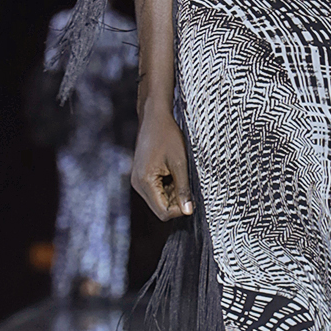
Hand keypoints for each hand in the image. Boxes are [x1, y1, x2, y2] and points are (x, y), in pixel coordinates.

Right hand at [131, 104, 193, 220]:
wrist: (154, 117)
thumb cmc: (167, 136)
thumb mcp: (180, 163)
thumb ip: (183, 189)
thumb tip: (188, 211)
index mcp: (145, 182)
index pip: (163, 212)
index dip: (180, 209)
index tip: (192, 196)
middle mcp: (138, 184)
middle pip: (160, 208)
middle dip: (176, 200)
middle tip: (186, 180)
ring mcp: (138, 180)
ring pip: (159, 199)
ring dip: (173, 192)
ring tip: (179, 172)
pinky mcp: (141, 176)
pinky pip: (156, 190)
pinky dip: (168, 186)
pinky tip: (173, 170)